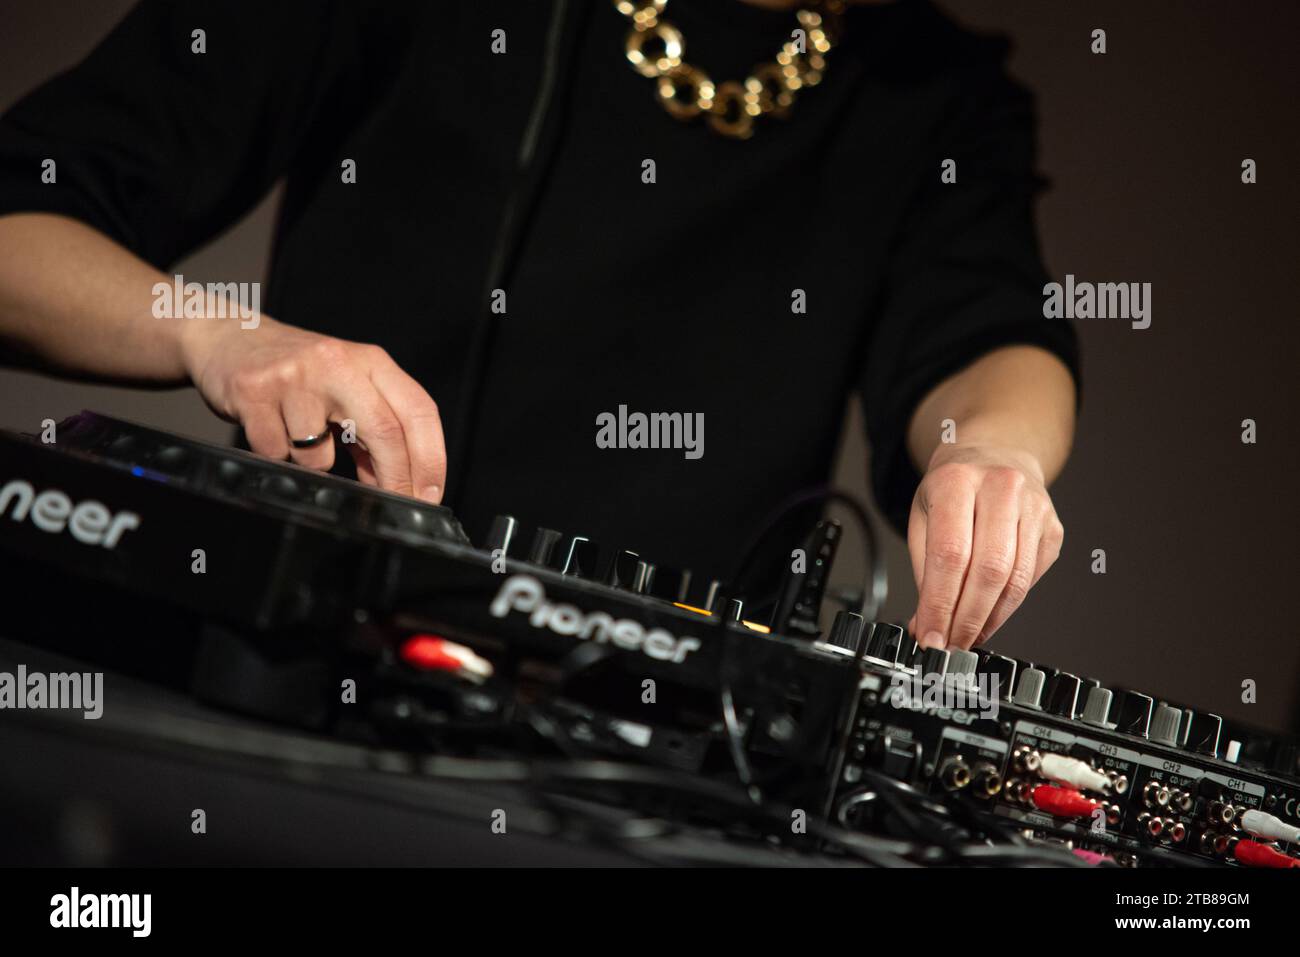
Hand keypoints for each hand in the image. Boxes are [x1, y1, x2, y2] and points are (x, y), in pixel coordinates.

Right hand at [180, 316, 445, 501]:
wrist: (229, 335)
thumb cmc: (297, 371)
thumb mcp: (346, 387)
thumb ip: (373, 430)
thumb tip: (397, 484)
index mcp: (370, 361)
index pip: (418, 411)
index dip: (431, 458)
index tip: (429, 494)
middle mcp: (337, 363)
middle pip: (385, 431)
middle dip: (396, 479)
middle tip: (397, 507)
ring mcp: (295, 376)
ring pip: (321, 454)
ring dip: (316, 465)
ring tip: (299, 437)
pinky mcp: (254, 391)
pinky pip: (277, 452)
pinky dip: (277, 455)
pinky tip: (271, 429)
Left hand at [906, 442, 1063, 649]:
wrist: (995, 454)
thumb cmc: (953, 488)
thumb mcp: (924, 515)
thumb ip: (924, 570)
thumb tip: (924, 625)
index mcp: (958, 481)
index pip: (951, 554)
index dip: (940, 603)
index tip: (930, 635)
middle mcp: (1001, 488)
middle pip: (988, 570)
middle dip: (967, 618)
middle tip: (950, 644)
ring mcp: (1034, 507)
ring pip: (1015, 579)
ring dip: (989, 618)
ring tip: (967, 636)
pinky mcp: (1052, 528)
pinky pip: (1031, 578)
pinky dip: (1008, 605)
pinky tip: (989, 615)